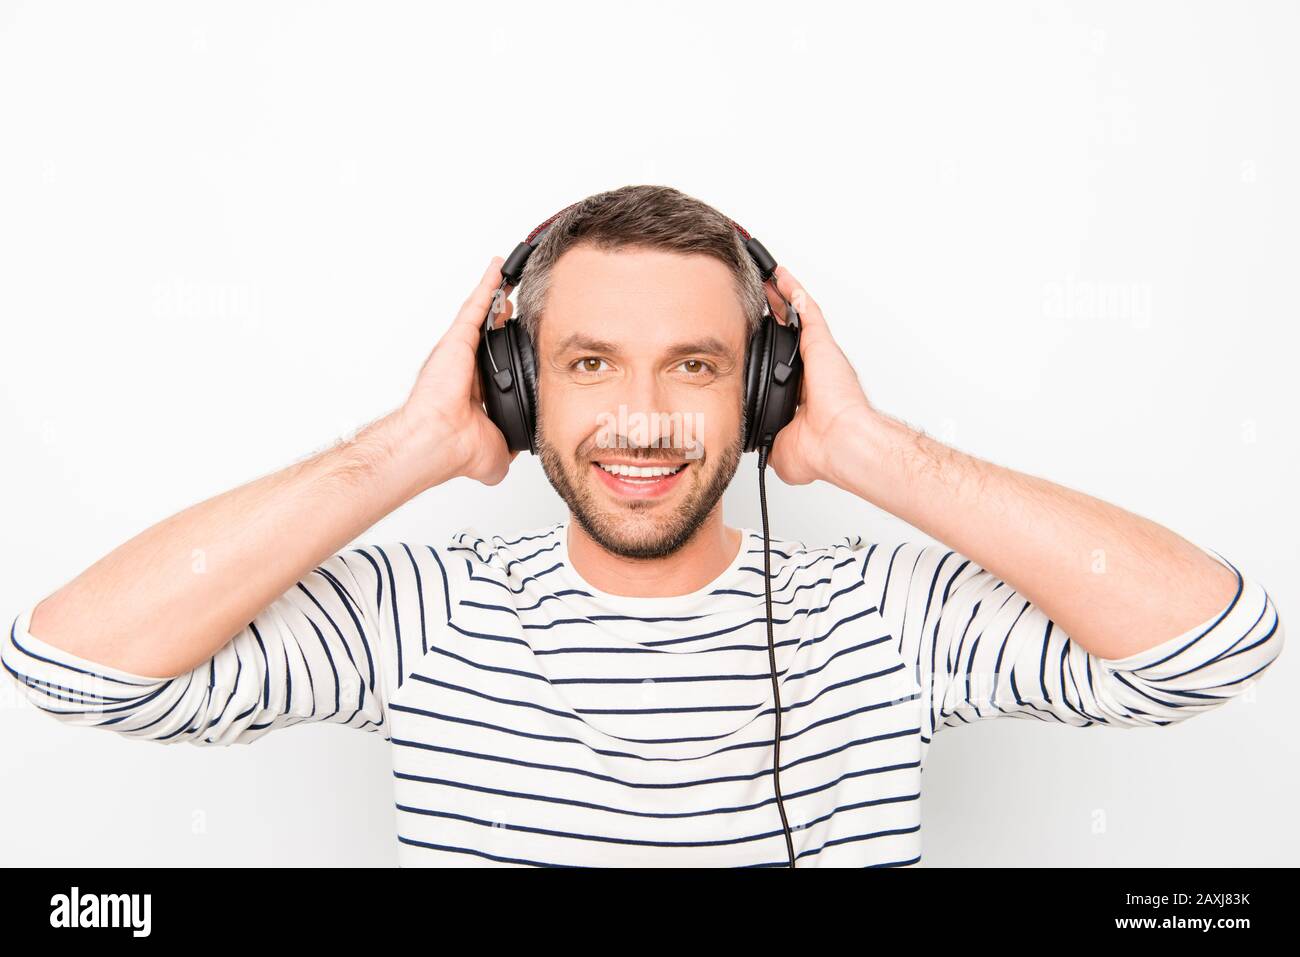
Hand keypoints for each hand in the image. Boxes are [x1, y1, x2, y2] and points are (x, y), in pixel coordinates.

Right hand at [399, 257, 520, 486]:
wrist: (439, 441)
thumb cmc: (456, 450)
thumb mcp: (497, 454)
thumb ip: (510, 446)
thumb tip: (521, 451)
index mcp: (473, 393)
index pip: (495, 366)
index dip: (509, 355)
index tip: (522, 343)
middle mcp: (465, 369)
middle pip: (490, 336)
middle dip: (504, 319)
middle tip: (519, 305)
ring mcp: (461, 352)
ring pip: (482, 315)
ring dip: (496, 296)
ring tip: (512, 276)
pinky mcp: (458, 339)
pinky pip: (476, 305)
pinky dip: (488, 284)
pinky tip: (500, 268)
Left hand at [762, 265, 873, 486]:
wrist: (838, 442)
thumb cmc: (820, 450)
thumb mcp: (781, 451)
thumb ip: (769, 443)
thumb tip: (760, 448)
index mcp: (803, 395)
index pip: (780, 367)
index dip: (767, 355)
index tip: (752, 345)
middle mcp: (811, 372)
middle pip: (786, 336)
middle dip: (771, 318)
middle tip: (755, 302)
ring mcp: (817, 355)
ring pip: (796, 317)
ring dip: (781, 298)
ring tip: (764, 281)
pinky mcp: (820, 342)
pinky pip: (806, 307)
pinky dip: (793, 289)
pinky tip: (779, 275)